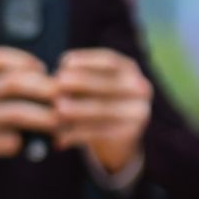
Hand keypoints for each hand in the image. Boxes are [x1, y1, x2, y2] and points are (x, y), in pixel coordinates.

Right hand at [0, 47, 57, 159]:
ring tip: (61, 124)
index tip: (44, 71)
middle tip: (67, 101)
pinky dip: (29, 143)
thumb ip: (0, 89)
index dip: (26, 62)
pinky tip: (37, 147)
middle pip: (13, 83)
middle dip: (46, 90)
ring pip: (15, 112)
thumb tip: (49, 88)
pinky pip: (10, 140)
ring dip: (45, 119)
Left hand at [54, 48, 151, 173]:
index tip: (64, 62)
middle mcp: (141, 89)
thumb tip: (56, 81)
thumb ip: (75, 77)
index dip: (86, 60)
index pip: (109, 61)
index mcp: (129, 70)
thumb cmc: (93, 96)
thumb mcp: (88, 81)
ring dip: (79, 110)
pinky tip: (61, 138)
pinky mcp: (132, 134)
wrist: (115, 134)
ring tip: (58, 110)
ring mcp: (140, 113)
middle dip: (82, 82)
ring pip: (105, 110)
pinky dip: (79, 135)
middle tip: (58, 83)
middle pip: (109, 84)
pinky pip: (102, 133)